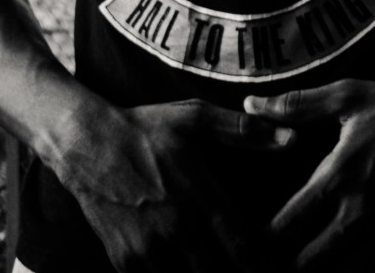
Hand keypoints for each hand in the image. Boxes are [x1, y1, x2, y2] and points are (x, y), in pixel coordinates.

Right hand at [57, 98, 293, 272]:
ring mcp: (148, 252)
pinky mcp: (124, 262)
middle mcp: (176, 233)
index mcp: (200, 201)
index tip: (278, 268)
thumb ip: (244, 131)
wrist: (83, 143)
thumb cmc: (144, 128)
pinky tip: (177, 260)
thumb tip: (291, 138)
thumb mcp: (195, 117)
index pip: (246, 252)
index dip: (266, 266)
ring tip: (207, 259)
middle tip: (242, 264)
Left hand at [245, 78, 374, 268]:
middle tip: (278, 267)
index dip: (267, 238)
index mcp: (340, 175)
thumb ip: (296, 105)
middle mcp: (363, 211)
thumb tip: (250, 105)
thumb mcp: (349, 95)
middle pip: (314, 262)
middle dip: (293, 268)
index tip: (257, 241)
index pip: (289, 223)